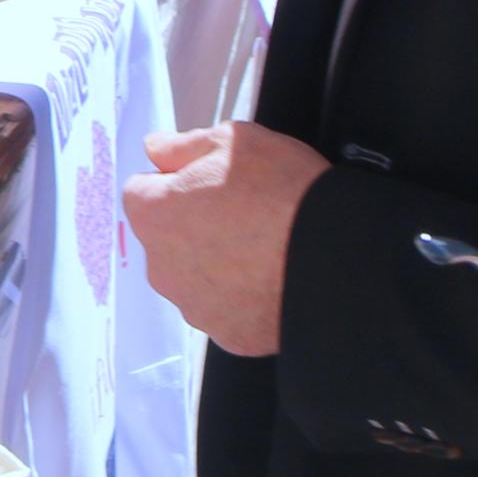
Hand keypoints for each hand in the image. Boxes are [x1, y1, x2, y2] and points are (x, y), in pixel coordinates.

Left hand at [120, 120, 325, 355]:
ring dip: (215, 263)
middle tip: (241, 213)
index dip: (175, 182)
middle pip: (166, 239)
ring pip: (195, 277)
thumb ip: (182, 145)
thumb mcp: (233, 140)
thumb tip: (155, 149)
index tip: (207, 182)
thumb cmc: (282, 192)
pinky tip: (271, 278)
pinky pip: (226, 310)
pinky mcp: (229, 336)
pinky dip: (242, 297)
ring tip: (262, 247)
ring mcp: (195, 308)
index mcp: (153, 216)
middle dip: (192, 225)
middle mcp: (162, 268)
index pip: (142, 192)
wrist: (335, 258)